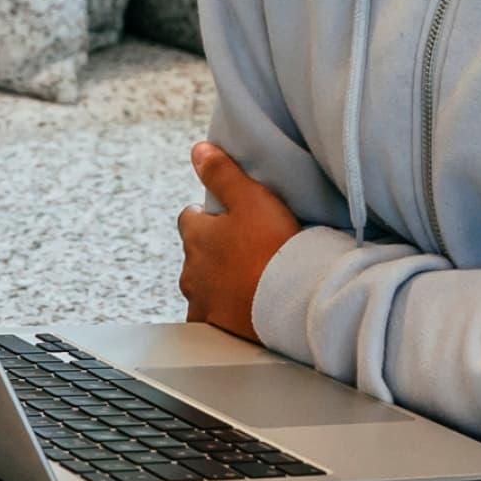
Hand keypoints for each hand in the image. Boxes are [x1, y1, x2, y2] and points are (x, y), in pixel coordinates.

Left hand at [177, 142, 301, 342]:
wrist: (290, 303)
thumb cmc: (272, 248)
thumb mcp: (250, 198)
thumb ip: (222, 173)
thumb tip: (198, 151)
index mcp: (196, 236)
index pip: (189, 218)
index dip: (208, 215)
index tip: (229, 217)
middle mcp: (191, 271)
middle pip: (195, 253)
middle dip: (213, 249)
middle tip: (245, 246)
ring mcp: (202, 303)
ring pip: (202, 286)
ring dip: (218, 281)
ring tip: (248, 276)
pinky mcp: (216, 329)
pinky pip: (213, 316)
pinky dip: (224, 310)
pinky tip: (244, 305)